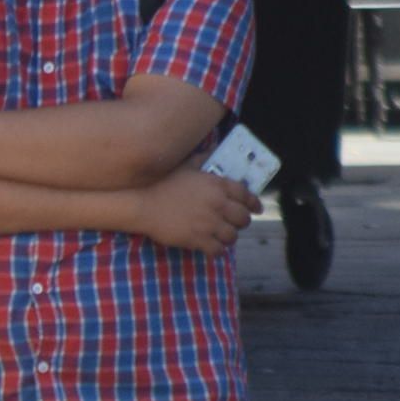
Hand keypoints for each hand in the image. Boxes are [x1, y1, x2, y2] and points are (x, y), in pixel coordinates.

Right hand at [130, 166, 260, 252]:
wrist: (142, 202)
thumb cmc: (161, 182)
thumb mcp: (185, 165)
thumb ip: (202, 158)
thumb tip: (212, 150)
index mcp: (217, 185)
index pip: (246, 195)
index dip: (254, 203)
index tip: (257, 209)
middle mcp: (217, 204)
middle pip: (243, 218)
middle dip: (242, 222)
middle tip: (236, 224)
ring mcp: (209, 223)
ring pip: (232, 236)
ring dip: (229, 237)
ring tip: (223, 237)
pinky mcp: (198, 239)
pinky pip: (217, 250)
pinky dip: (217, 250)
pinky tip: (212, 248)